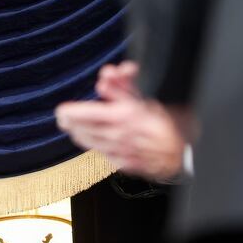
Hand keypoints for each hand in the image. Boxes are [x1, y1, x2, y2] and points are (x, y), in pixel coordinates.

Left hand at [55, 61, 193, 181]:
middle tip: (62, 118)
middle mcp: (117, 136)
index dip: (72, 112)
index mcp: (123, 117)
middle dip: (70, 124)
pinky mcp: (122, 164)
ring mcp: (118, 152)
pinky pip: (102, 154)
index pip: (88, 114)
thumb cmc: (167, 125)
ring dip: (78, 134)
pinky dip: (93, 145)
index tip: (62, 110)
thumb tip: (104, 79)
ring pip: (90, 143)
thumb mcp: (145, 100)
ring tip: (71, 128)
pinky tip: (89, 141)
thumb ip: (122, 88)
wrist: (180, 153)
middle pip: (84, 131)